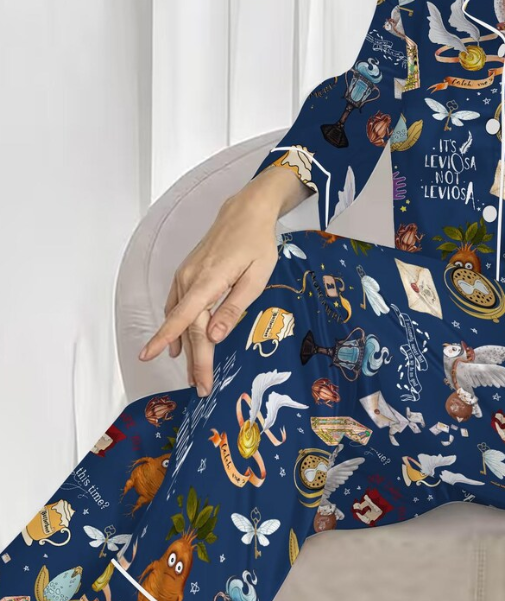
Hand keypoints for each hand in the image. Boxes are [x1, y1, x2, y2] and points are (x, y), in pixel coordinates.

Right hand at [136, 172, 301, 395]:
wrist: (245, 212)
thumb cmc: (257, 244)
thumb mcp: (257, 276)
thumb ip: (234, 306)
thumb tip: (214, 335)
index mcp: (208, 282)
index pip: (184, 319)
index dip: (167, 342)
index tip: (151, 360)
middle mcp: (190, 280)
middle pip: (187, 328)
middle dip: (193, 360)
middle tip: (201, 387)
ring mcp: (185, 277)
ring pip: (180, 319)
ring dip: (184, 348)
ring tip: (193, 374)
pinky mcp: (187, 275)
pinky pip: (177, 306)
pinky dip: (178, 328)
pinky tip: (180, 344)